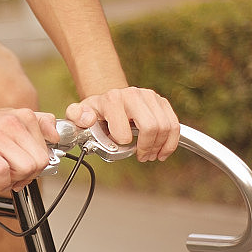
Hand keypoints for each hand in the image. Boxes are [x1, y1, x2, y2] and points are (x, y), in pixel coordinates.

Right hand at [0, 108, 59, 191]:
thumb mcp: (13, 116)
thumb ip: (38, 122)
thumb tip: (56, 136)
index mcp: (24, 117)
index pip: (47, 151)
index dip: (39, 167)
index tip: (27, 171)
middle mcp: (13, 124)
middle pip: (40, 162)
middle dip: (30, 176)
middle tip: (16, 178)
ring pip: (26, 168)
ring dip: (17, 180)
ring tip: (6, 178)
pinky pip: (4, 172)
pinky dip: (3, 182)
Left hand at [65, 87, 179, 161]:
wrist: (109, 98)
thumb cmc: (95, 111)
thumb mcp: (79, 114)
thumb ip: (76, 116)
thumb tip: (87, 119)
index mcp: (112, 99)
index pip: (125, 131)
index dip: (122, 144)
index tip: (118, 146)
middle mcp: (133, 95)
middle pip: (151, 127)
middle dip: (147, 147)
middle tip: (141, 157)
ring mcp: (150, 97)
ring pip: (166, 127)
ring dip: (159, 147)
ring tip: (150, 155)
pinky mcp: (162, 102)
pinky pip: (175, 125)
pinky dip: (171, 142)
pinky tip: (162, 152)